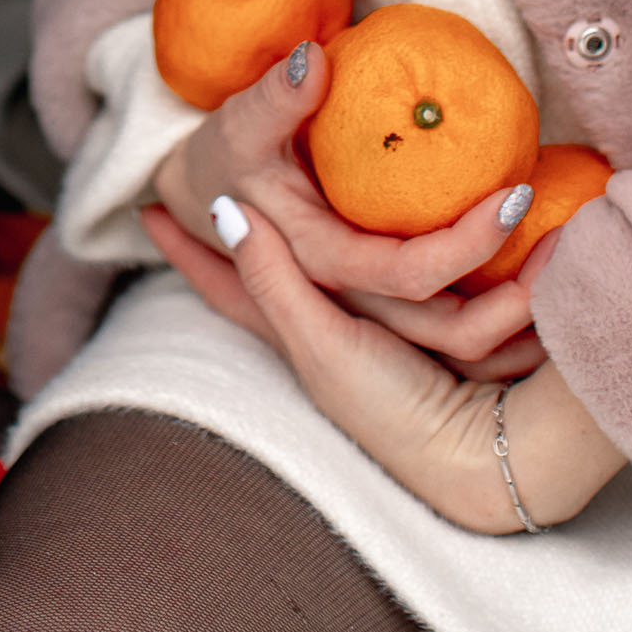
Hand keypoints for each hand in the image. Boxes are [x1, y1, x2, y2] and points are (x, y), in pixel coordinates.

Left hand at [142, 199, 625, 532]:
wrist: (486, 451)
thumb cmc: (395, 408)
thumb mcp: (325, 343)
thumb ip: (276, 279)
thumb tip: (223, 209)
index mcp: (294, 336)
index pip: (225, 282)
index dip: (187, 247)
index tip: (146, 207)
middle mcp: (324, 334)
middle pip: (270, 270)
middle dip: (241, 229)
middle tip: (210, 179)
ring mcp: (369, 333)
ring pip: (324, 266)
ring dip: (293, 233)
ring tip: (265, 184)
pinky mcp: (419, 326)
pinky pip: (383, 274)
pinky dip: (372, 243)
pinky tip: (371, 217)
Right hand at [156, 36, 546, 374]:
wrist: (192, 202)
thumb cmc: (220, 162)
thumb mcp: (237, 130)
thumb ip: (272, 101)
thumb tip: (312, 60)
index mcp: (320, 268)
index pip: (407, 274)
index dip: (466, 248)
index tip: (516, 199)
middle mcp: (350, 308)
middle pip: (453, 331)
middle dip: (520, 299)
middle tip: (565, 240)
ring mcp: (370, 318)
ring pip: (464, 342)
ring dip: (522, 315)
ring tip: (568, 261)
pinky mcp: (385, 311)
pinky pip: (459, 330)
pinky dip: (504, 315)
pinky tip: (540, 280)